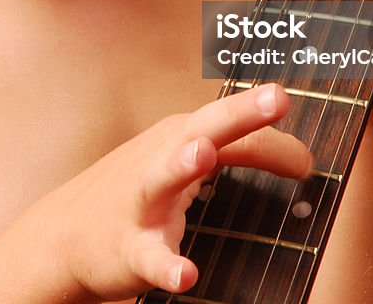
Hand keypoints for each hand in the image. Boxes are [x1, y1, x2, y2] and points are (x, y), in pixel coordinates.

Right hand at [30, 84, 310, 300]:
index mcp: (180, 135)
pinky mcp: (126, 246)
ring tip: (203, 153)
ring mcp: (140, 202)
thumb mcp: (184, 159)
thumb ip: (240, 150)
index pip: (235, 129)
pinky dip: (166, 265)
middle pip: (202, 129)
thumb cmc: (139, 192)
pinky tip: (186, 275)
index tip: (309, 164)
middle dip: (238, 113)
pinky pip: (148, 256)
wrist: (63, 238)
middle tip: (278, 96)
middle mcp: (160, 158)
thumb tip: (302, 154)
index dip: (276, 141)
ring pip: (161, 178)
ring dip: (181, 163)